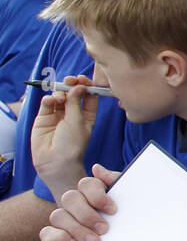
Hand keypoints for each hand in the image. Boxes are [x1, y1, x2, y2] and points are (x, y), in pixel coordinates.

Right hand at [30, 76, 99, 197]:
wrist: (55, 161)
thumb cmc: (72, 145)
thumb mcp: (78, 121)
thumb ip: (76, 102)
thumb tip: (78, 85)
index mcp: (87, 115)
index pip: (88, 96)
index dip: (86, 85)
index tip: (84, 79)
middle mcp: (72, 114)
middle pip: (72, 92)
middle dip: (71, 84)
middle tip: (71, 80)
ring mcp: (58, 115)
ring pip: (59, 95)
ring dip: (60, 92)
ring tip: (61, 98)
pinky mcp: (44, 117)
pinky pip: (47, 102)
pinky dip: (49, 99)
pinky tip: (51, 101)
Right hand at [39, 163, 121, 240]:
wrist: (127, 237)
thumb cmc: (126, 215)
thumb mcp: (127, 198)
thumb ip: (114, 181)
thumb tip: (96, 169)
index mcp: (92, 191)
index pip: (86, 184)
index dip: (98, 197)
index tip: (113, 211)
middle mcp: (76, 202)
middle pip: (70, 198)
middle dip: (87, 215)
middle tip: (104, 229)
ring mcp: (65, 217)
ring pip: (57, 216)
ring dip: (76, 229)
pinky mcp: (56, 234)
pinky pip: (46, 233)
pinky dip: (58, 238)